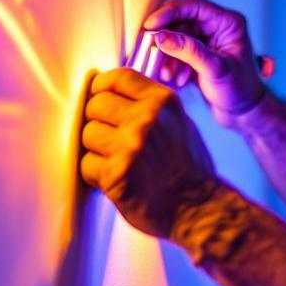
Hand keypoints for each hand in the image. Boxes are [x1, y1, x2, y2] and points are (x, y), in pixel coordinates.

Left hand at [80, 67, 219, 237]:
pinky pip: (86, 164)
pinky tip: (115, 179)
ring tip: (115, 161)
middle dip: (98, 121)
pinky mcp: (116, 174)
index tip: (99, 97)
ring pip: (87, 133)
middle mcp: (146, 119)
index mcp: (163, 102)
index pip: (118, 77)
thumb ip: (150, 106)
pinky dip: (96, 174)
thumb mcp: (179, 123)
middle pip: (96, 104)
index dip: (102, 87)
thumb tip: (115, 93)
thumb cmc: (189, 169)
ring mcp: (130, 146)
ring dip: (96, 149)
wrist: (199, 208)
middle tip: (110, 139)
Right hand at [139, 0, 266, 127]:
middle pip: (181, 20)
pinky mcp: (197, 54)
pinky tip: (176, 78)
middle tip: (151, 49)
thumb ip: (189, 51)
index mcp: (228, 23)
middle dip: (166, 38)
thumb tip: (162, 37)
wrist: (244, 113)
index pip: (194, 6)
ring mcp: (206, 40)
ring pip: (176, 37)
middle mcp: (217, 27)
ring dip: (168, 54)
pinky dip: (172, 63)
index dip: (169, 12)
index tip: (151, 25)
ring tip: (168, 73)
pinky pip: (177, 51)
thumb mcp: (215, 69)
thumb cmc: (241, 91)